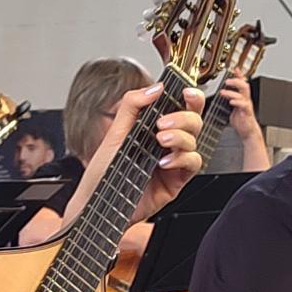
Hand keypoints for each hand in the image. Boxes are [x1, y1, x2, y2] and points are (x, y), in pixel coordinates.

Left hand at [87, 83, 204, 221]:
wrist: (96, 204)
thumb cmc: (102, 173)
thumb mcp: (114, 134)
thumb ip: (132, 106)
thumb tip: (154, 88)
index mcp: (154, 129)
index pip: (181, 107)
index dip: (190, 97)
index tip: (185, 92)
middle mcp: (167, 144)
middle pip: (193, 121)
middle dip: (184, 117)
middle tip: (163, 123)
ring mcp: (173, 162)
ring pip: (194, 141)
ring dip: (181, 137)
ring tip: (160, 140)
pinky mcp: (176, 181)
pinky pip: (193, 164)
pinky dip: (182, 159)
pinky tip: (164, 162)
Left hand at [220, 74, 262, 141]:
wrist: (247, 132)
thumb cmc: (241, 121)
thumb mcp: (233, 108)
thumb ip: (229, 99)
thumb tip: (222, 93)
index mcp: (242, 97)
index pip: (242, 83)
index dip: (239, 75)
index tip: (234, 69)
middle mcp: (245, 99)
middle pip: (244, 85)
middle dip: (236, 80)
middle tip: (227, 80)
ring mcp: (246, 105)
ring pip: (243, 94)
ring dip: (232, 91)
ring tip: (223, 92)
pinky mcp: (247, 112)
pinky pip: (244, 105)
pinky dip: (237, 102)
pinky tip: (231, 101)